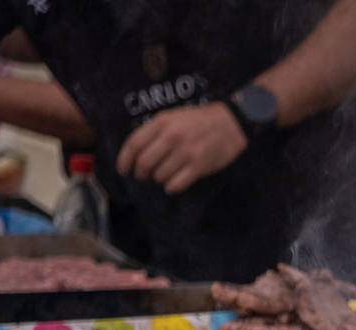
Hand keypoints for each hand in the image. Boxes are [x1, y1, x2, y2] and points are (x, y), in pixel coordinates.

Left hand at [116, 103, 248, 193]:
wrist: (231, 123)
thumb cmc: (200, 120)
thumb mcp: (174, 116)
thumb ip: (155, 130)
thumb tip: (137, 153)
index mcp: (162, 122)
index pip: (134, 144)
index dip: (124, 160)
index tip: (123, 170)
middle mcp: (172, 137)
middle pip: (144, 163)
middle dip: (141, 173)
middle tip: (144, 177)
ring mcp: (186, 152)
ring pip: (159, 176)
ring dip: (158, 180)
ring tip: (164, 176)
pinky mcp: (199, 166)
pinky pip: (176, 184)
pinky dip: (171, 187)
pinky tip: (174, 183)